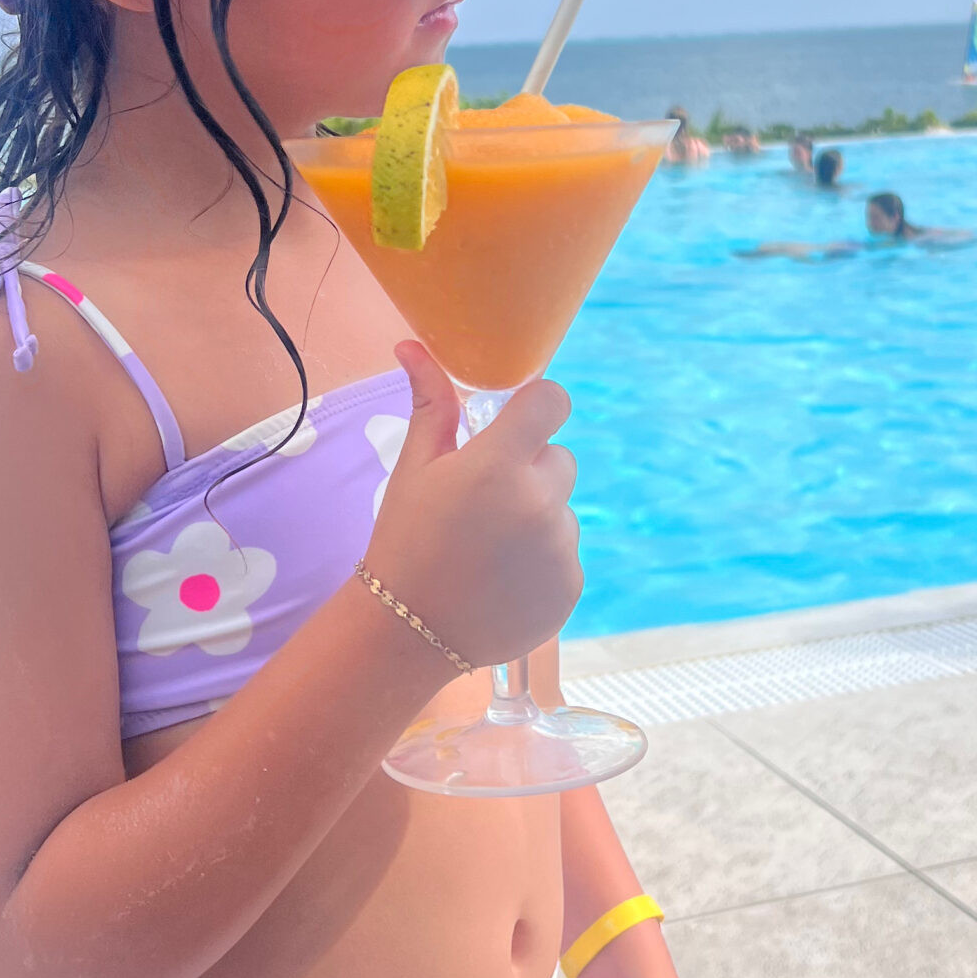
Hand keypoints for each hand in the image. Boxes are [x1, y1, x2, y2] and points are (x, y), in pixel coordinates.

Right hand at [365, 341, 581, 670]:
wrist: (408, 630)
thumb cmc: (405, 540)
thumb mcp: (415, 469)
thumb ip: (431, 405)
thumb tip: (412, 346)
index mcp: (499, 465)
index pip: (552, 401)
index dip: (536, 408)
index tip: (517, 424)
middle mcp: (539, 503)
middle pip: (559, 459)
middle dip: (529, 472)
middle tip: (484, 504)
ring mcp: (560, 548)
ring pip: (563, 509)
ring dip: (537, 518)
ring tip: (489, 550)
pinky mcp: (571, 585)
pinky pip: (566, 553)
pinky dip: (542, 562)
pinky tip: (502, 579)